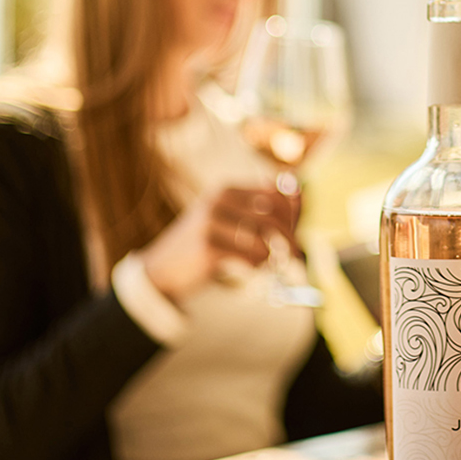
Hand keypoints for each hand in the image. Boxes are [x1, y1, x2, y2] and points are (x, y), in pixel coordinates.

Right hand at [138, 184, 301, 303]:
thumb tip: (300, 194)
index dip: (293, 214)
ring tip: (265, 264)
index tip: (295, 232)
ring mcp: (212, 222)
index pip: (276, 192)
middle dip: (289, 239)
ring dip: (271, 257)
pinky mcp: (208, 247)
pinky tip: (247, 268)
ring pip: (264, 240)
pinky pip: (250, 258)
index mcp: (226, 189)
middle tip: (293, 255)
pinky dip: (256, 267)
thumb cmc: (202, 244)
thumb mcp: (227, 219)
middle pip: (274, 216)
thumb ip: (260, 208)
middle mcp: (219, 200)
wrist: (160, 269)